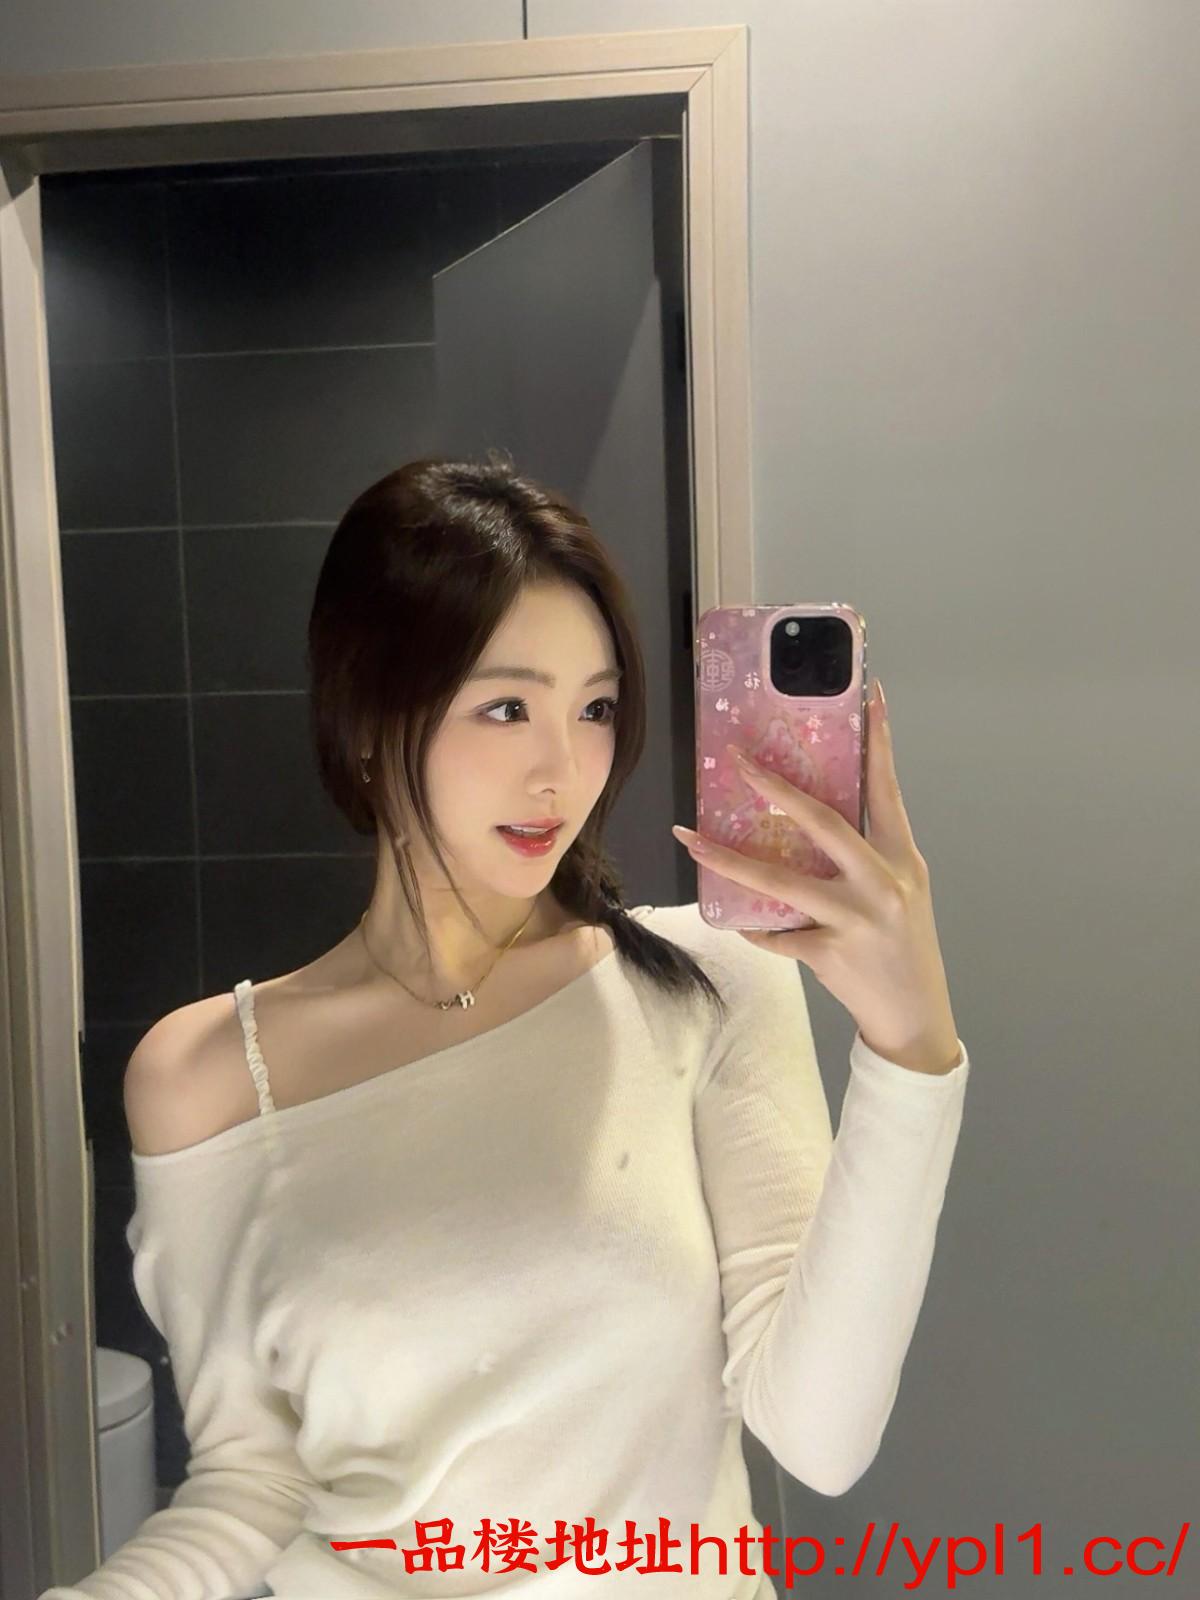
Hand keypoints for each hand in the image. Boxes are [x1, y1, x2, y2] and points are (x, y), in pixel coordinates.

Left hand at [671, 680, 961, 1073]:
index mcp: (901, 857)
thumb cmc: (903, 944)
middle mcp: (882, 881)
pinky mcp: (829, 952)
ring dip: (727, 858)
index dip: (878, 742)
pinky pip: (775, 933)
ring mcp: (855, 917)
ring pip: (779, 880)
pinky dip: (754, 927)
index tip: (869, 695)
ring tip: (691, 837)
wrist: (915, 1016)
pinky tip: (740, 923)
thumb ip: (867, 853)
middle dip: (775, 788)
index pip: (886, 788)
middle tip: (738, 760)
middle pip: (822, 822)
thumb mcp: (901, 889)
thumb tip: (812, 814)